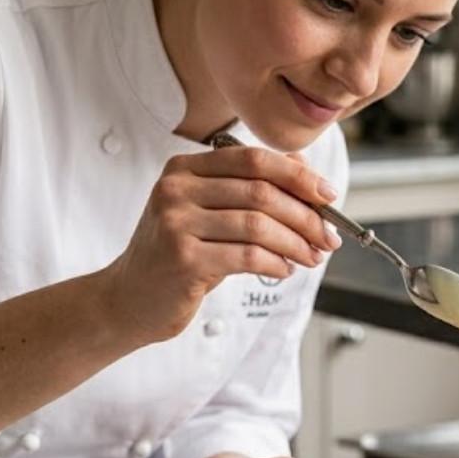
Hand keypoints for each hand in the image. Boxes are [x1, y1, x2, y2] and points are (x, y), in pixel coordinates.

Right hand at [99, 147, 341, 344]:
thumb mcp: (207, 213)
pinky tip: (285, 270)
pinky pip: (247, 256)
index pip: (253, 159)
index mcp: (184, 168)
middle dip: (306, 215)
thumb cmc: (177, 254)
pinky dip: (276, 263)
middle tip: (329, 236)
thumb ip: (248, 191)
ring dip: (297, 243)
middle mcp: (176, 189)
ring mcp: (175, 223)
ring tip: (312, 256)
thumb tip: (309, 178)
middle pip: (261, 191)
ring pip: (258, 225)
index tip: (329, 196)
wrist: (129, 298)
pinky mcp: (182, 259)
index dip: (298, 176)